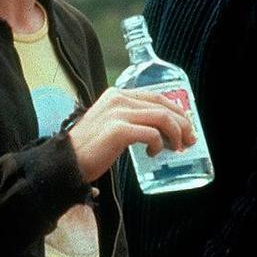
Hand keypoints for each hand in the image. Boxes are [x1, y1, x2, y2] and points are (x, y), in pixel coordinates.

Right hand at [68, 87, 194, 182]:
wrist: (66, 161)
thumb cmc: (88, 147)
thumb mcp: (110, 124)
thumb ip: (130, 120)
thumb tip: (159, 131)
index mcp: (116, 95)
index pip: (155, 96)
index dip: (176, 110)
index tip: (186, 125)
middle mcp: (118, 99)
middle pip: (162, 105)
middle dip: (182, 122)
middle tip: (190, 140)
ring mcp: (117, 113)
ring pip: (161, 117)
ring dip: (176, 133)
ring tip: (177, 147)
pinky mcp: (118, 130)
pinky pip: (151, 133)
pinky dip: (159, 143)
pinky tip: (154, 152)